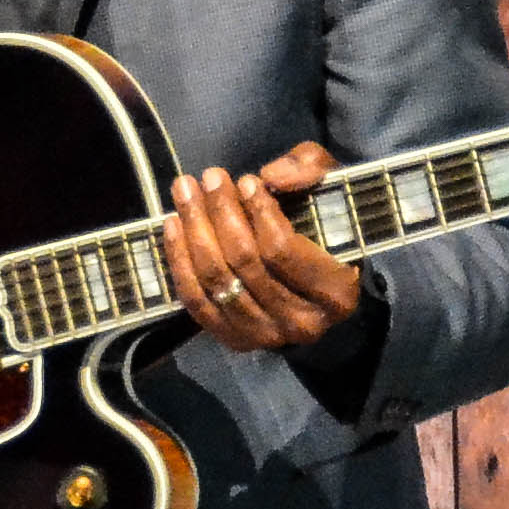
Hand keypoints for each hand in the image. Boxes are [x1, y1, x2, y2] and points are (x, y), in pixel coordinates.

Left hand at [163, 143, 365, 352]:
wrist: (318, 287)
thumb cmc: (327, 229)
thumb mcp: (331, 186)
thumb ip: (310, 169)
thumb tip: (271, 176)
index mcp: (335, 294)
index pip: (282, 252)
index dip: (258, 213)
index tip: (246, 180)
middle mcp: (301, 323)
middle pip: (245, 262)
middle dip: (221, 213)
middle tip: (210, 177)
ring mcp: (264, 336)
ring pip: (217, 279)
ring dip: (195, 229)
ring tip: (185, 190)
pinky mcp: (234, 339)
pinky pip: (196, 300)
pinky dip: (180, 261)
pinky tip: (172, 224)